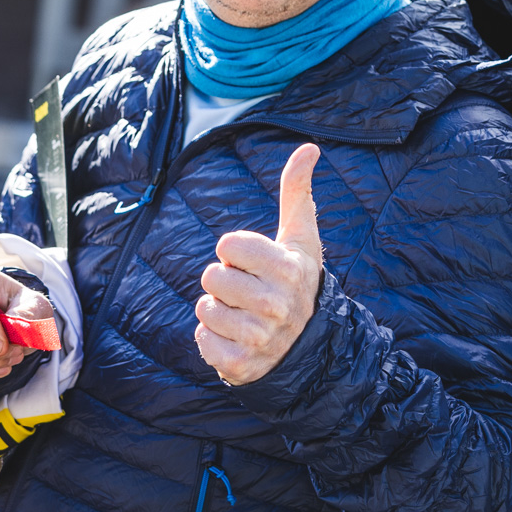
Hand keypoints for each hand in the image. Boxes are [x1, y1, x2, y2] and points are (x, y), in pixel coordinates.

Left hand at [195, 143, 324, 385]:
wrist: (307, 345)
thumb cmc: (296, 280)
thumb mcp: (300, 238)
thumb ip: (298, 191)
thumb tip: (309, 147)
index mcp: (287, 269)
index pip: (227, 245)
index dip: (234, 252)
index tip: (254, 264)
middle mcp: (276, 304)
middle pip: (212, 276)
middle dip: (225, 282)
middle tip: (249, 292)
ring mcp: (259, 336)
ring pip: (204, 308)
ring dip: (217, 311)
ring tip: (243, 315)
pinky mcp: (240, 364)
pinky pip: (201, 340)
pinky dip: (212, 340)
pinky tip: (236, 338)